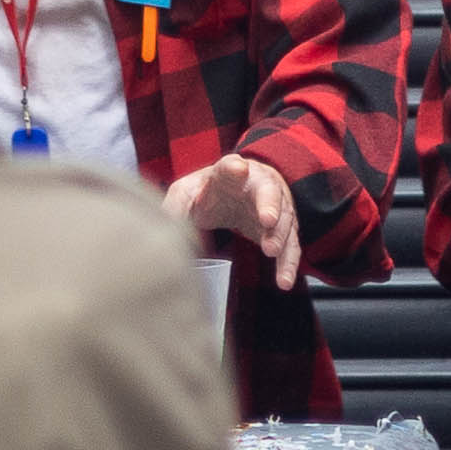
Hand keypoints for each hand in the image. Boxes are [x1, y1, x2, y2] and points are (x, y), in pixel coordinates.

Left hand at [165, 153, 304, 290]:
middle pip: (267, 191)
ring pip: (283, 220)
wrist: (239, 191)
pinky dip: (288, 264)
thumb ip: (174, 207)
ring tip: (271, 251)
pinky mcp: (282, 229)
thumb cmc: (210, 191)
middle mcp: (258, 185)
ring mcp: (275, 207)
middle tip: (267, 219)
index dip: (233, 169)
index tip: (237, 169)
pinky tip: (284, 281)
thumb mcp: (187, 193)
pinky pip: (290, 247)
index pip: (229, 168)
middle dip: (269, 204)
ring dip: (279, 236)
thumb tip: (160, 228)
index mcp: (229, 173)